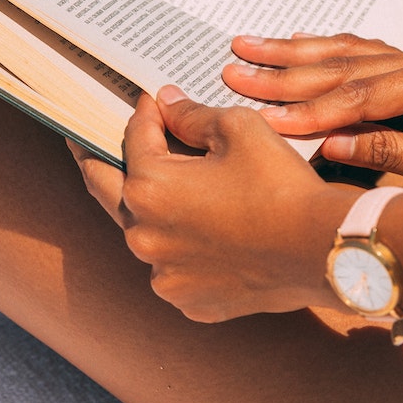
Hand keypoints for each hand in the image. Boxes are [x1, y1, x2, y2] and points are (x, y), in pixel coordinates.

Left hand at [69, 86, 354, 321]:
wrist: (323, 248)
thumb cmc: (281, 183)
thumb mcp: (238, 129)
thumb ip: (191, 115)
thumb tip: (167, 104)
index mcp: (148, 188)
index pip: (133, 139)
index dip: (145, 113)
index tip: (152, 101)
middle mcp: (143, 236)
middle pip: (108, 189)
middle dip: (94, 161)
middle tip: (79, 144)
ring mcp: (164, 276)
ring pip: (143, 234)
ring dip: (147, 211)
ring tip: (157, 190)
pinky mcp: (190, 301)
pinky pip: (174, 270)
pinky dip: (180, 250)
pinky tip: (201, 235)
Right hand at [223, 33, 402, 185]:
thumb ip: (391, 154)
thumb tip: (331, 145)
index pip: (357, 96)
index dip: (306, 110)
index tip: (262, 118)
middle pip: (341, 64)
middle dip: (282, 71)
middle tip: (233, 71)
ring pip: (344, 50)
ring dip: (291, 51)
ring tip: (245, 47)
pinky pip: (358, 50)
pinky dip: (320, 48)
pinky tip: (290, 44)